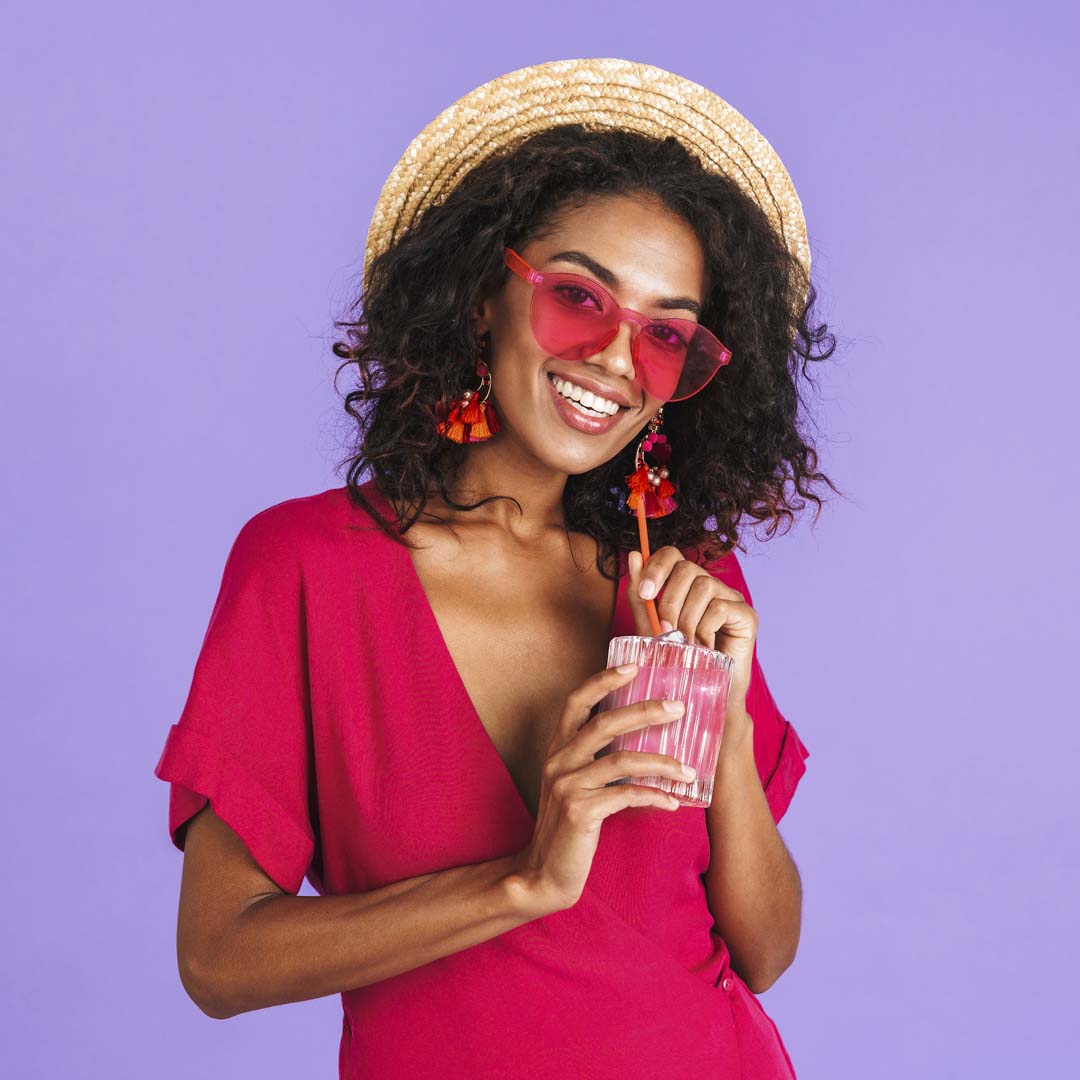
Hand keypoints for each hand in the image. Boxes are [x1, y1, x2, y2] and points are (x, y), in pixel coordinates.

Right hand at [510, 664, 694, 912]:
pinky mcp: (580, 813)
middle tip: (678, 708)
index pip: (577, 702)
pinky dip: (654, 796)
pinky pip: (626, 796)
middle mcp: (559, 761)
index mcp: (558, 749)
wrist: (544, 874)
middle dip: (645, 711)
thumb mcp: (576, 785)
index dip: (604, 680)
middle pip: (605, 723)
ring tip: (688, 769)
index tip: (634, 665)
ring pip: (622, 760)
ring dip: (660, 762)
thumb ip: (597, 761)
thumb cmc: (568, 827)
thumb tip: (645, 741)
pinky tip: (673, 801)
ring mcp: (567, 786)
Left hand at [627, 547, 757, 716]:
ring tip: (685, 645)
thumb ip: (641, 596)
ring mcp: (731, 598)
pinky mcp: (747, 615)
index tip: (645, 593)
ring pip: (704, 586)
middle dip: (668, 599)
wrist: (703, 697)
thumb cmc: (676, 662)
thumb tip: (634, 556)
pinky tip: (703, 650)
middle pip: (687, 568)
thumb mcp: (650, 628)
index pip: (672, 555)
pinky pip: (720, 607)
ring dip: (687, 618)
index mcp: (686, 585)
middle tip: (664, 629)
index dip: (656, 567)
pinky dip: (705, 630)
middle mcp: (710, 586)